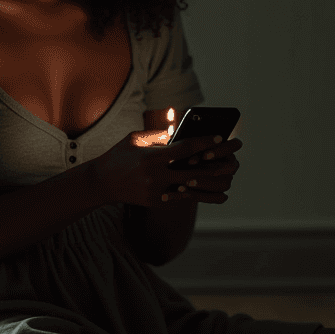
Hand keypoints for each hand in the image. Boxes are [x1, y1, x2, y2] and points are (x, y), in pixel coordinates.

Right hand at [93, 127, 242, 207]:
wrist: (102, 183)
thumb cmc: (119, 155)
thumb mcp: (136, 138)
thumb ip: (159, 135)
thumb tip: (179, 131)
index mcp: (153, 157)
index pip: (185, 149)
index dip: (205, 142)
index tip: (220, 136)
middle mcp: (156, 175)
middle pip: (194, 171)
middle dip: (215, 165)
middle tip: (232, 159)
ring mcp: (156, 191)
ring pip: (190, 188)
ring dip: (209, 183)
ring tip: (226, 178)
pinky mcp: (156, 202)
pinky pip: (180, 196)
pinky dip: (194, 192)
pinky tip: (209, 189)